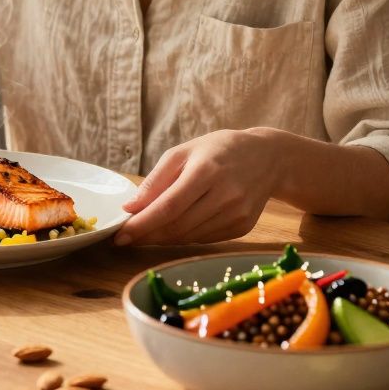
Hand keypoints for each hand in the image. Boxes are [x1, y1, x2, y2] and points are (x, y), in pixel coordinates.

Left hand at [115, 128, 284, 245]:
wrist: (268, 158)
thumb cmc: (218, 150)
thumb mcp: (183, 152)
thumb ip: (155, 181)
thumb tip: (130, 209)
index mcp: (206, 171)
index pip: (168, 207)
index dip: (142, 225)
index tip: (120, 235)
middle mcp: (225, 195)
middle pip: (178, 227)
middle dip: (147, 235)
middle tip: (126, 238)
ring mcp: (237, 214)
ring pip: (189, 237)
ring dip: (163, 239)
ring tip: (146, 233)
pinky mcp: (243, 227)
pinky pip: (204, 239)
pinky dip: (184, 237)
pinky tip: (175, 229)